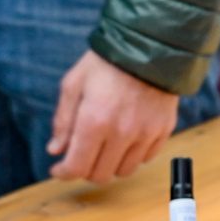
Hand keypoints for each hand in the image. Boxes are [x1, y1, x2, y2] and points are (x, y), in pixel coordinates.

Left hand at [48, 50, 180, 183]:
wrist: (150, 45)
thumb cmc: (107, 63)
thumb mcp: (74, 84)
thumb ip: (63, 121)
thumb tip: (56, 150)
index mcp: (94, 121)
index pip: (77, 167)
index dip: (64, 173)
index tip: (59, 170)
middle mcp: (121, 132)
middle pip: (100, 174)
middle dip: (85, 170)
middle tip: (81, 157)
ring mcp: (145, 133)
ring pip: (124, 171)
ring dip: (111, 165)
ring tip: (105, 147)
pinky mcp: (163, 130)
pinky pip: (146, 158)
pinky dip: (133, 156)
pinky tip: (126, 140)